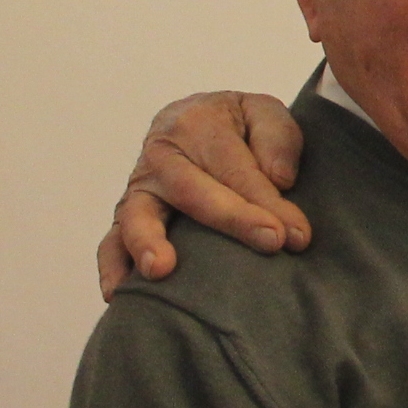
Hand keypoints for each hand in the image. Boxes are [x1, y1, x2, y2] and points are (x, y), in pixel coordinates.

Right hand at [95, 91, 307, 297]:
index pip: (234, 167)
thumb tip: (280, 179)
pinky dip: (113, 267)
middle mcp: (162, 154)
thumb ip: (276, 137)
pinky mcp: (128, 215)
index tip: (296, 234)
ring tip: (160, 270)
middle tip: (270, 242)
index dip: (267, 201)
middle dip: (232, 219)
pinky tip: (120, 294)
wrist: (199, 120)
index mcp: (197, 123)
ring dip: (147, 243)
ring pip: (137, 215)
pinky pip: (111, 241)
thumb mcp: (264, 112)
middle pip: (192, 190)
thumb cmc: (240, 125)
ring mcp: (140, 187)